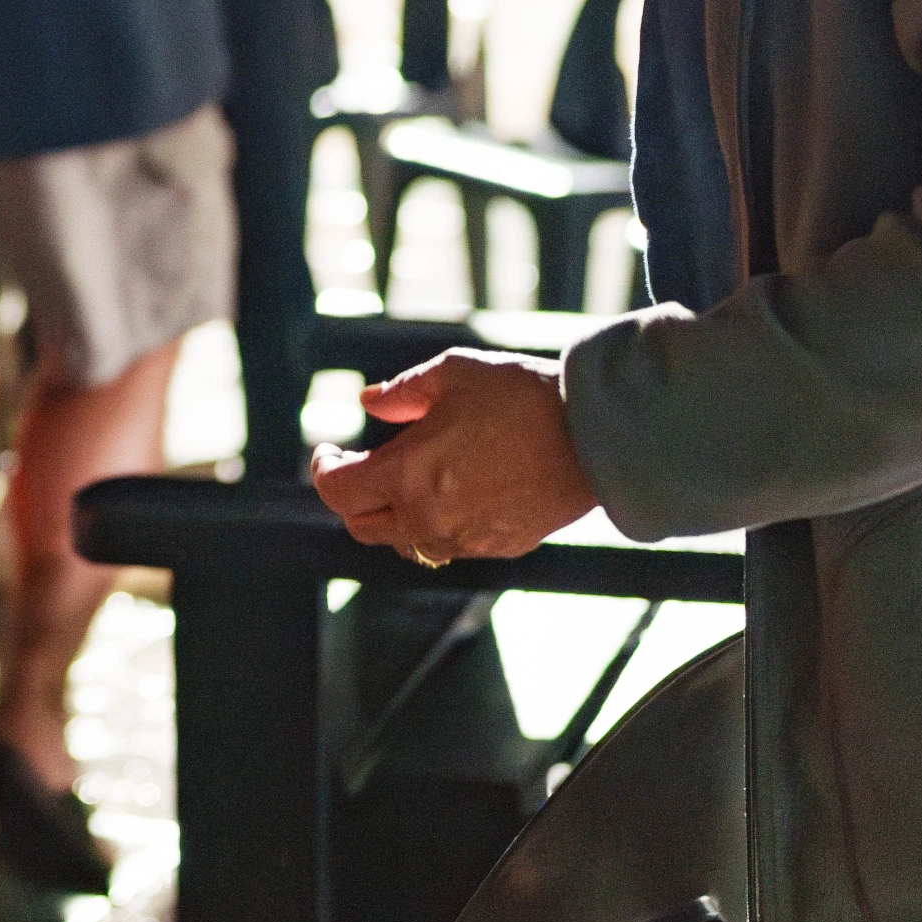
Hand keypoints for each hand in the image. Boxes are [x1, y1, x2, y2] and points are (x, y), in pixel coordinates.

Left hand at [310, 347, 595, 565]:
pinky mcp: (496, 547)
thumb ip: (401, 392)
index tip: (329, 450)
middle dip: (352, 496)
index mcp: (408, 476)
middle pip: (362, 525)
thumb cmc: (522, 396)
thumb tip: (368, 400)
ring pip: (404, 541)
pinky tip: (453, 490)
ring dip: (393, 513)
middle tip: (361, 464)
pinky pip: (448, 545)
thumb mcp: (453, 374)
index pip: (337, 491)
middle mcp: (429, 519)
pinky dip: (435, 523)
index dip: (325, 469)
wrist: (595, 437)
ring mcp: (464, 540)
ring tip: (410, 476)